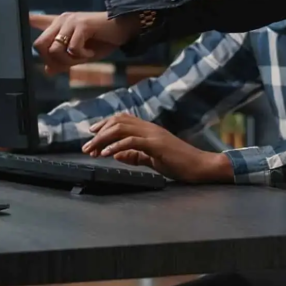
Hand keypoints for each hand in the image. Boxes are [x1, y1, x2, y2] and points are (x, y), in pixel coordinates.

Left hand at [30, 12, 139, 74]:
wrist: (123, 30)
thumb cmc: (102, 41)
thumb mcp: (80, 55)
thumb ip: (63, 61)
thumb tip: (48, 70)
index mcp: (59, 24)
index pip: (38, 21)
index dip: (30, 20)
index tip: (26, 18)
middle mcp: (61, 20)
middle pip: (39, 45)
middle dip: (53, 60)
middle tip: (69, 62)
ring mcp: (70, 21)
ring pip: (55, 50)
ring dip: (69, 60)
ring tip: (83, 56)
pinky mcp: (81, 25)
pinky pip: (72, 49)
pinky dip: (82, 56)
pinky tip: (91, 52)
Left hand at [82, 114, 233, 183]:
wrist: (199, 166)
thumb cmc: (178, 163)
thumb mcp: (152, 159)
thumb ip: (135, 155)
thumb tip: (116, 154)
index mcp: (149, 129)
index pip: (122, 119)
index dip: (104, 124)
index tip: (91, 135)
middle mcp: (149, 128)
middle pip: (118, 122)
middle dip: (99, 132)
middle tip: (86, 146)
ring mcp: (153, 134)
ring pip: (121, 128)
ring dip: (103, 139)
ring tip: (92, 150)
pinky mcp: (156, 144)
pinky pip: (132, 141)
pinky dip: (116, 146)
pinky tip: (106, 154)